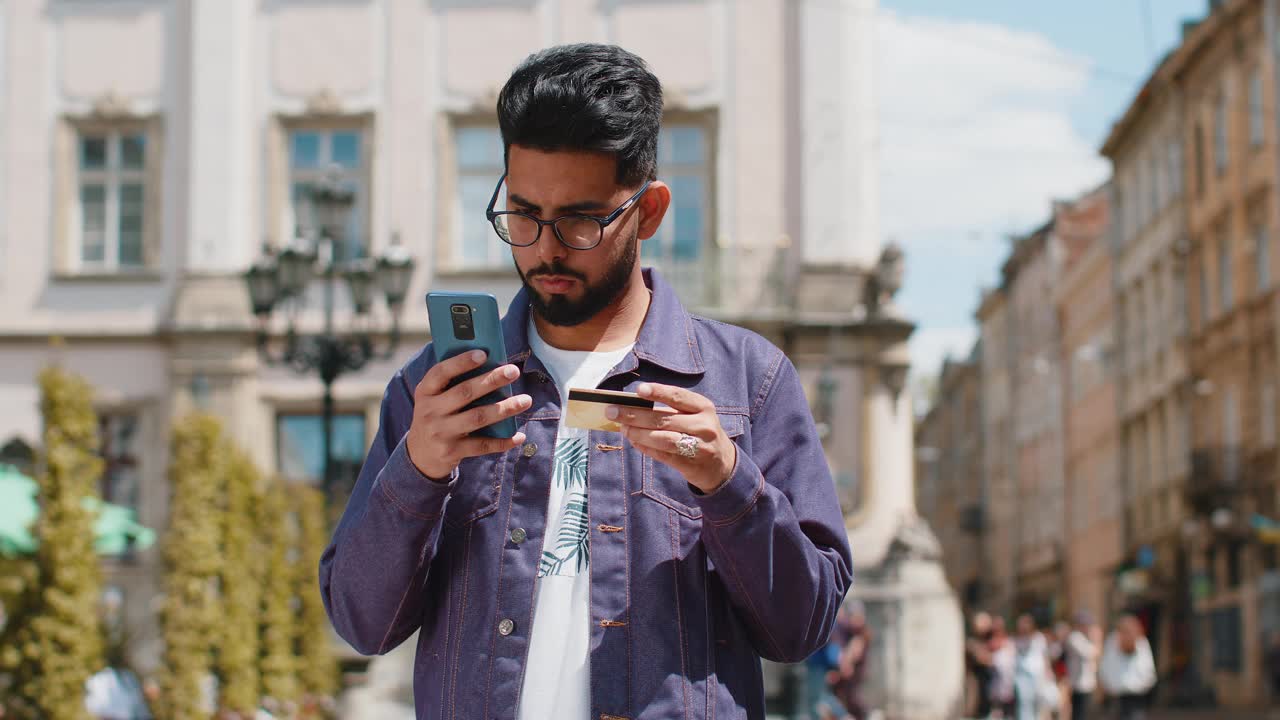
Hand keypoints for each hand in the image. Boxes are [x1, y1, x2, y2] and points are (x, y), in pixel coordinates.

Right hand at [407, 349, 530, 479]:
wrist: (421, 454)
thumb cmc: (436, 415)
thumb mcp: (434, 398)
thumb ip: (453, 382)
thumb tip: (490, 364)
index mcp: (426, 392)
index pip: (441, 372)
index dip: (461, 362)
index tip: (483, 354)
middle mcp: (430, 411)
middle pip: (465, 393)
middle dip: (491, 380)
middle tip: (513, 371)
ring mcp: (440, 433)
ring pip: (478, 418)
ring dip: (504, 409)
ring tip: (525, 400)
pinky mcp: (452, 452)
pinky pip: (482, 445)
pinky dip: (503, 441)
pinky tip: (519, 436)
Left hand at [607, 382, 736, 493]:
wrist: (722, 464)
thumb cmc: (700, 432)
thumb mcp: (694, 415)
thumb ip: (669, 409)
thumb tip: (632, 406)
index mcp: (704, 407)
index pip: (678, 396)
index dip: (658, 392)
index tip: (638, 390)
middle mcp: (704, 425)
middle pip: (664, 419)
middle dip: (635, 415)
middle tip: (612, 411)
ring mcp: (699, 446)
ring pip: (663, 439)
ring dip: (638, 433)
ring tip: (622, 428)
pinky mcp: (691, 464)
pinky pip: (663, 455)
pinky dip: (645, 448)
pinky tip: (633, 441)